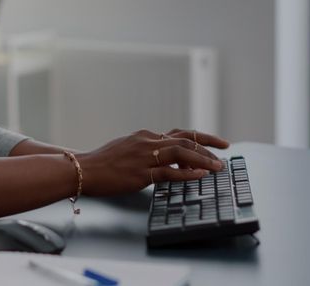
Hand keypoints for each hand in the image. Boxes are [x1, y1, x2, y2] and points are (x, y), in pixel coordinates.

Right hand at [77, 129, 229, 196]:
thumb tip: (162, 154)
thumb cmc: (103, 162)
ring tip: (218, 166)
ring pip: (181, 153)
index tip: (214, 143)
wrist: (84, 169)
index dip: (199, 139)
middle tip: (225, 151)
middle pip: (185, 140)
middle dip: (208, 145)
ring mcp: (145, 157)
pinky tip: (200, 174)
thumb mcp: (127, 147)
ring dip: (203, 159)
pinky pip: (169, 172)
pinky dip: (187, 172)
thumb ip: (145, 148)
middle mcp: (148, 141)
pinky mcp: (141, 173)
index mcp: (146, 136)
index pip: (179, 134)